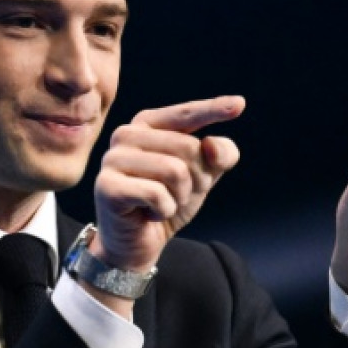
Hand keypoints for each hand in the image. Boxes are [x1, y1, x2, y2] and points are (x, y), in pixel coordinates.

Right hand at [93, 95, 244, 276]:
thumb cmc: (167, 201)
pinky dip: (164, 211)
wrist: (137, 243)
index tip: (240, 104)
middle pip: (189, 147)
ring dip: (180, 196)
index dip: (213, 110)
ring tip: (163, 203)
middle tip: (179, 194)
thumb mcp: (203, 176)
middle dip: (197, 178)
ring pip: (175, 170)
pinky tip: (150, 213)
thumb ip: (219, 155)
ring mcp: (113, 159)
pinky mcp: (107, 186)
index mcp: (147, 124)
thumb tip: (212, 146)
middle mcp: (126, 134)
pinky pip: (158, 195)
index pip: (186, 114)